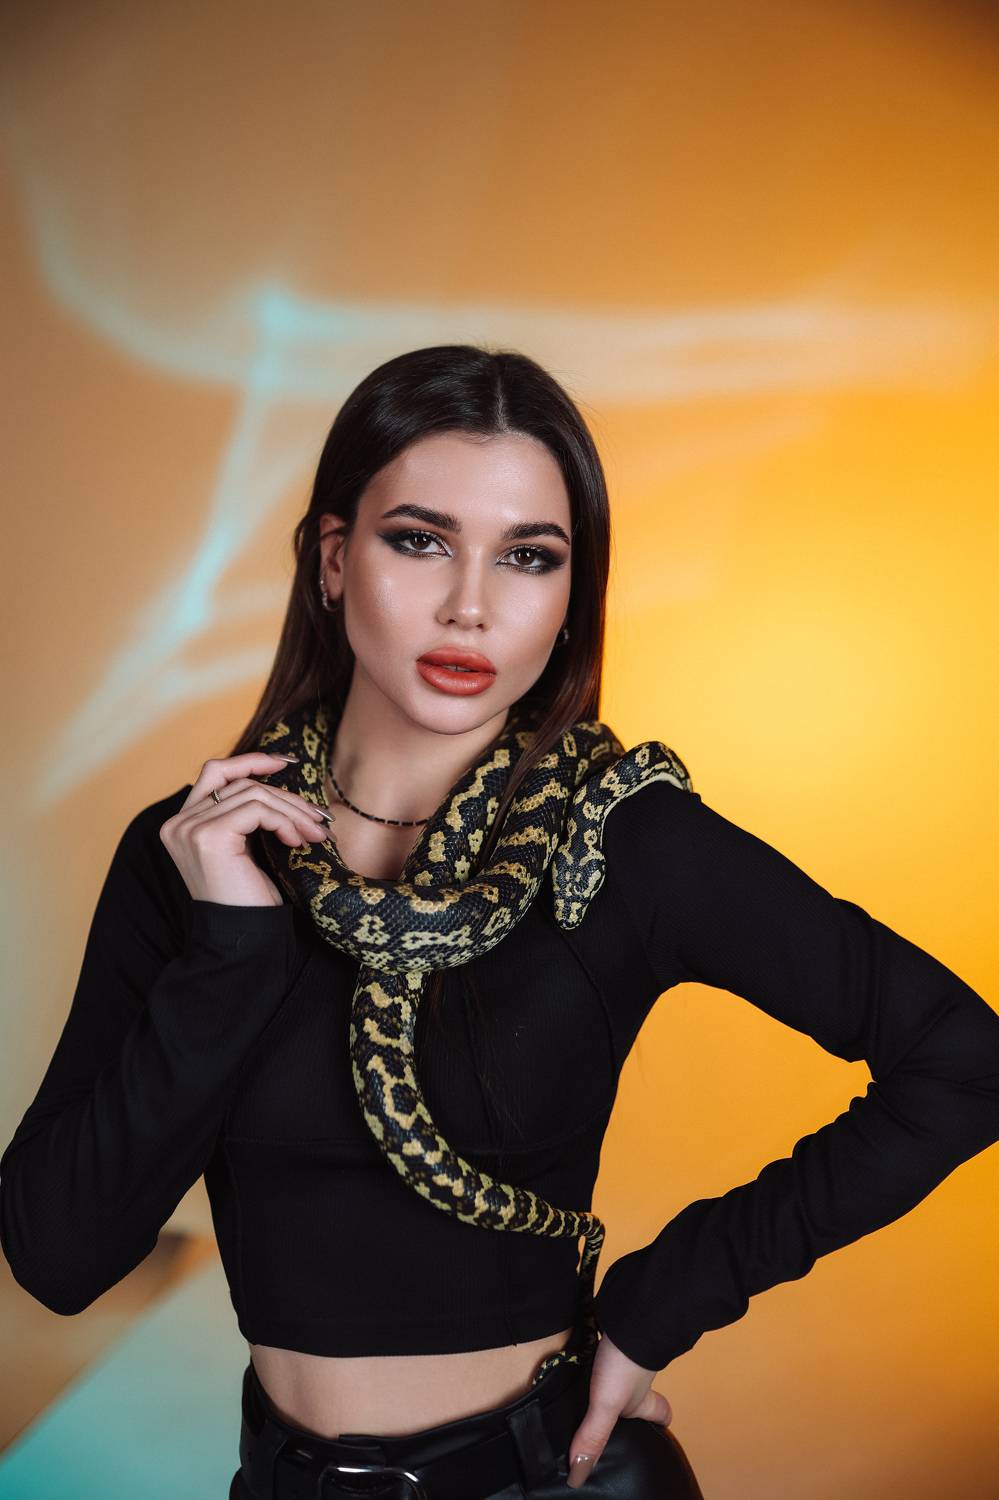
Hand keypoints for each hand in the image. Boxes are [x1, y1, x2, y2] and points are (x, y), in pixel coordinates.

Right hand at [159, 752, 332, 907]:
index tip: (285, 762)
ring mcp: (189, 829)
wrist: (243, 938)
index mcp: (183, 823)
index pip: (215, 772)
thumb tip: (278, 777)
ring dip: (293, 812)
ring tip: (315, 834)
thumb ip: (247, 814)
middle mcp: (178, 823)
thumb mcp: (246, 848)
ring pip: (254, 793)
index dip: (251, 760)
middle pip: (241, 783)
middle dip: (286, 797)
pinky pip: (258, 810)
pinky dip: (284, 822)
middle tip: (319, 817)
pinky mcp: (208, 836)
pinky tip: (298, 842)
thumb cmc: (249, 898)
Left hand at [565, 1331, 670, 1489]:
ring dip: (609, 1376)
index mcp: (642, 1400)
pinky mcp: (611, 1336)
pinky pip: (606, 1349)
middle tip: (613, 1407)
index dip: (660, 1421)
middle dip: (631, 1399)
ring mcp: (625, 1356)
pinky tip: (580, 1354)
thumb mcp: (607, 1406)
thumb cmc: (627, 1363)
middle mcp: (637, 1379)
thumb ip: (593, 1437)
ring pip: (622, 1371)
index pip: (660, 1414)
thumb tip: (578, 1475)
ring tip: (588, 1385)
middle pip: (641, 1392)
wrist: (629, 1314)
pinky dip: (596, 1352)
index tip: (656, 1429)